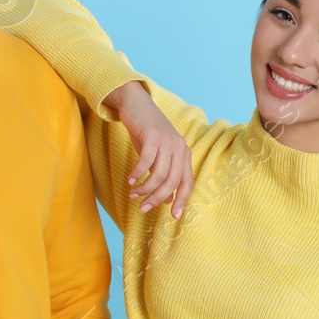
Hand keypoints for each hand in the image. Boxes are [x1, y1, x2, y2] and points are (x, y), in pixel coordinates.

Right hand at [104, 81, 192, 218]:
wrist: (136, 103)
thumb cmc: (146, 132)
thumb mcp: (157, 155)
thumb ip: (163, 175)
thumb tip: (167, 199)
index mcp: (184, 153)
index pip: (187, 182)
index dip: (182, 200)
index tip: (173, 216)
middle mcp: (179, 147)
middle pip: (172, 181)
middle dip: (157, 198)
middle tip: (143, 207)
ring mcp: (167, 140)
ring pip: (159, 174)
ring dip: (145, 188)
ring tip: (133, 194)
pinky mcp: (152, 135)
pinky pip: (146, 161)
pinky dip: (137, 173)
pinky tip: (130, 179)